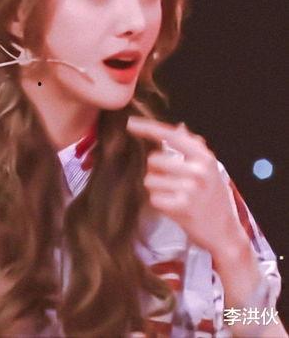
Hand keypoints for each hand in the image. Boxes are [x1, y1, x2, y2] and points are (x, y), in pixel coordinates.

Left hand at [126, 116, 241, 256]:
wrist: (225, 232)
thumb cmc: (213, 197)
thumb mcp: (210, 169)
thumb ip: (193, 148)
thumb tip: (180, 127)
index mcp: (204, 157)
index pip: (170, 136)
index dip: (147, 128)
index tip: (130, 123)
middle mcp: (198, 170)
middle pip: (153, 160)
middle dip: (156, 171)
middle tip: (172, 181)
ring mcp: (191, 189)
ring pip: (150, 180)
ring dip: (156, 188)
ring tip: (174, 195)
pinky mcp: (182, 207)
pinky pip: (153, 198)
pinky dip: (159, 203)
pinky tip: (174, 207)